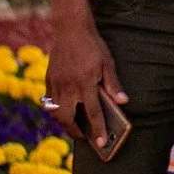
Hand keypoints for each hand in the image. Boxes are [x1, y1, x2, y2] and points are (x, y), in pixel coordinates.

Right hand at [46, 14, 125, 151]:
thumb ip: (113, 84)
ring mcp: (56, 84)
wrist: (70, 29)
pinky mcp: (49, 79)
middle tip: (84, 136)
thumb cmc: (92, 46)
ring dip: (64, 121)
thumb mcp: (107, 63)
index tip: (102, 143)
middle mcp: (68, 87)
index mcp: (86, 84)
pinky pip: (49, 101)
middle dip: (75, 132)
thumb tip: (123, 102)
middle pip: (67, 119)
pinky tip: (64, 109)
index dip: (98, 130)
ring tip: (74, 124)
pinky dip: (56, 109)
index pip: (93, 113)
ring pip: (55, 112)